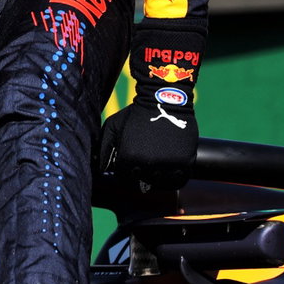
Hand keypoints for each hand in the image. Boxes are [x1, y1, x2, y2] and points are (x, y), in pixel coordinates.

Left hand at [99, 20, 204, 190]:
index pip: (124, 179)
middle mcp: (147, 164)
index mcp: (128, 158)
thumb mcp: (113, 126)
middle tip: (146, 162)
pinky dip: (175, 178)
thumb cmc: (136, 113)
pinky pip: (179, 181)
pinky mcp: (185, 161)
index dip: (127, 173)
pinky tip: (171, 170)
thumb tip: (99, 169)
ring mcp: (167, 164)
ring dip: (159, 178)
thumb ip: (103, 147)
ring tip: (158, 165)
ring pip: (161, 184)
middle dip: (142, 175)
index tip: (131, 165)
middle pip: (143, 183)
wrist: (164, 99)